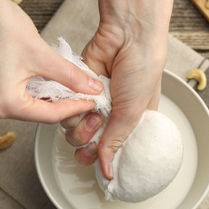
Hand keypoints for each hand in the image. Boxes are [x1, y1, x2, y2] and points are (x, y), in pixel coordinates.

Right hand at [0, 0, 102, 122]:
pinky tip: (46, 84)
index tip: (90, 102)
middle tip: (83, 96)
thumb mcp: (42, 55)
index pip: (49, 115)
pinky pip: (15, 98)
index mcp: (2, 104)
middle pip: (37, 113)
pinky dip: (32, 92)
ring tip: (68, 89)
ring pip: (27, 106)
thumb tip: (91, 88)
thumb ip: (71, 76)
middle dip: (62, 103)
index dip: (75, 108)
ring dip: (48, 98)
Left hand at [62, 0, 173, 178]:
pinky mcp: (77, 91)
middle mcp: (110, 117)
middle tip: (96, 126)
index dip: (102, 158)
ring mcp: (92, 104)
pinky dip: (71, 108)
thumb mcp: (133, 112)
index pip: (111, 151)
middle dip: (88, 142)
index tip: (99, 159)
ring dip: (79, 125)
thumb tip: (108, 171)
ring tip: (91, 110)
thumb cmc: (142, 71)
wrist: (128, 37)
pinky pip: (66, 110)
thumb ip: (115, 141)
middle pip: (88, 145)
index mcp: (129, 124)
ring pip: (73, 131)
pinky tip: (82, 99)